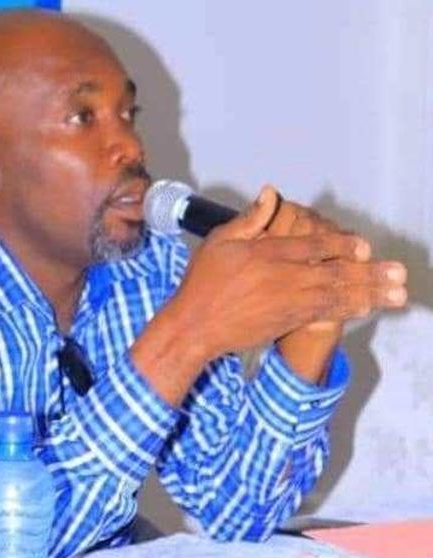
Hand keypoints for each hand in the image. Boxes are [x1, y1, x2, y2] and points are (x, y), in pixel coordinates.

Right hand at [168, 187, 407, 362]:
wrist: (195, 326)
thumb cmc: (203, 282)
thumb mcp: (219, 242)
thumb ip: (250, 219)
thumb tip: (271, 193)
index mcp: (268, 253)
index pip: (315, 245)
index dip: (344, 246)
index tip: (365, 246)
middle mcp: (284, 277)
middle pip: (336, 273)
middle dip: (371, 273)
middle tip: (399, 274)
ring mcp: (288, 302)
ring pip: (337, 295)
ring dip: (370, 294)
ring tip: (398, 294)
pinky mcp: (287, 321)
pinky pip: (325, 314)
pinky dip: (348, 310)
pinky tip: (368, 307)